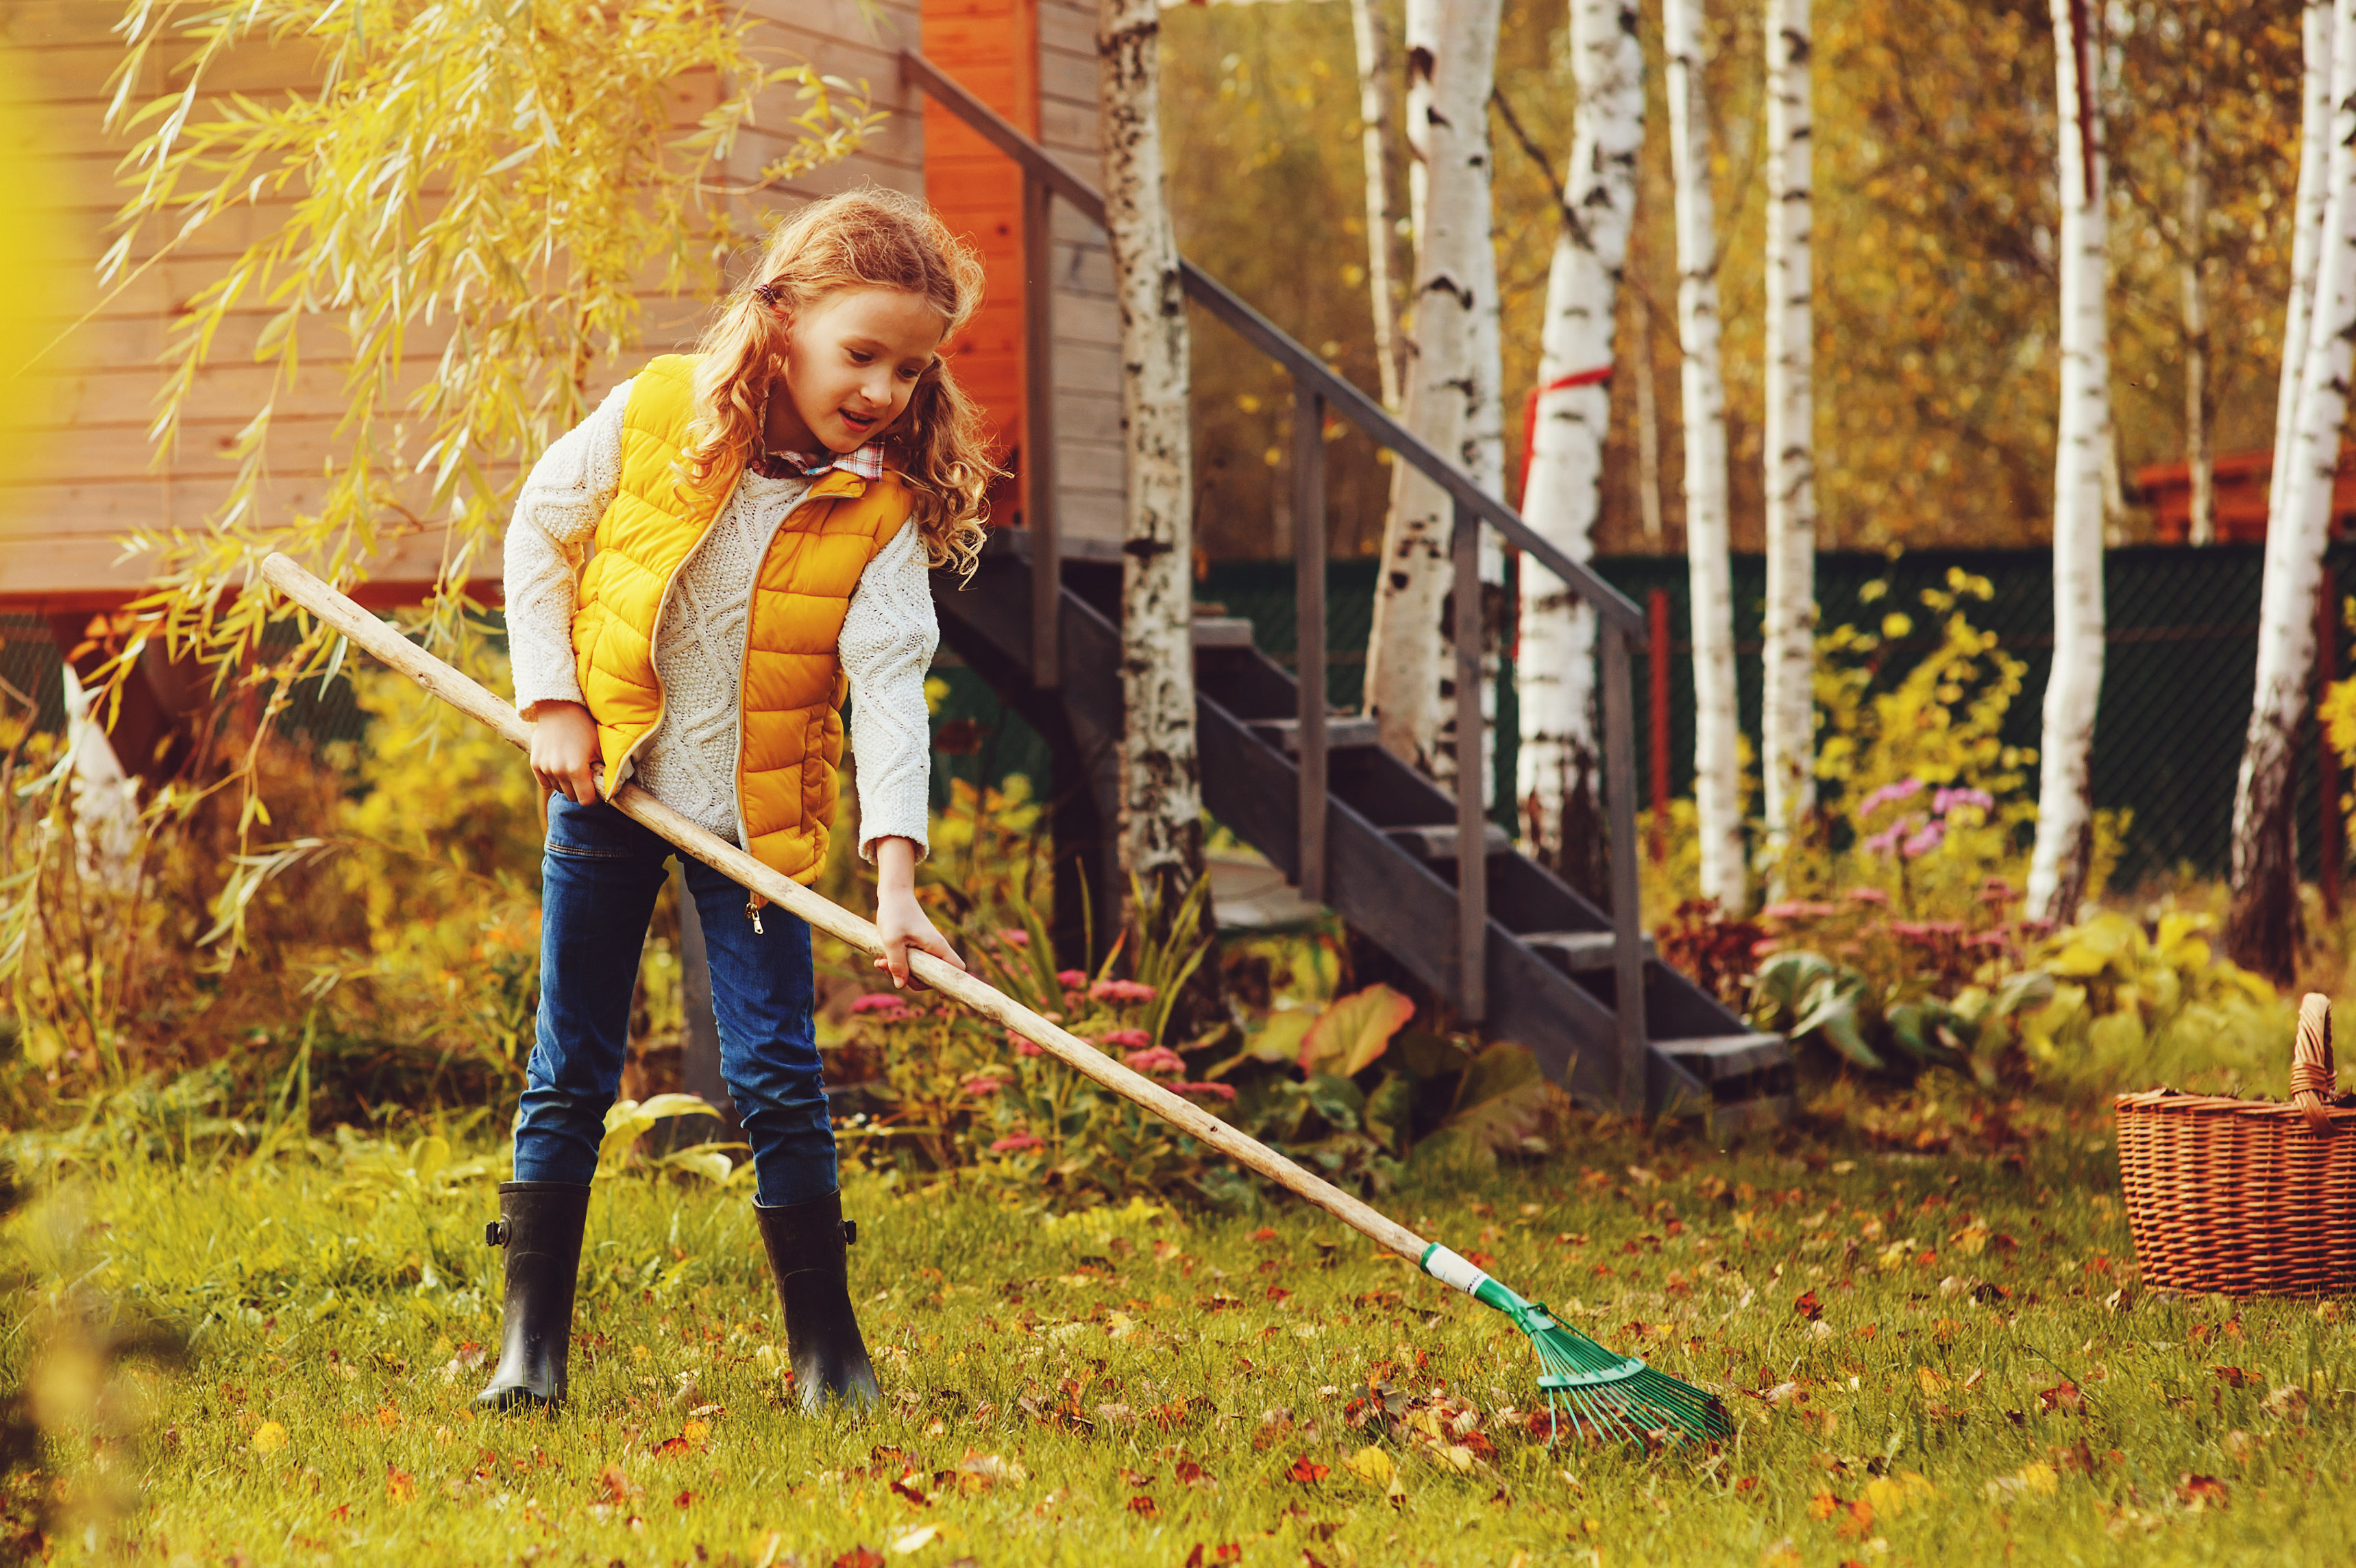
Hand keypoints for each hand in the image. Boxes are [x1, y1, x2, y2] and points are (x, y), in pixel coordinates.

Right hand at [528, 700, 602, 804]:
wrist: (559, 709)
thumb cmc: (584, 727)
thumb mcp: (600, 748)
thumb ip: (606, 772)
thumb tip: (611, 791)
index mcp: (576, 769)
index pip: (586, 801)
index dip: (593, 798)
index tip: (596, 790)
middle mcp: (558, 771)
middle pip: (572, 796)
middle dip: (580, 789)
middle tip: (586, 774)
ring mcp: (544, 768)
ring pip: (559, 789)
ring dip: (567, 784)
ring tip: (573, 766)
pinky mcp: (535, 764)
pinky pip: (546, 783)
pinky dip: (553, 779)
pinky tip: (560, 765)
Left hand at [872, 837, 962, 988]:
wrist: (893, 895)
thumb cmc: (895, 914)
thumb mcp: (892, 940)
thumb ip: (897, 964)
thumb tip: (901, 985)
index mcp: (937, 947)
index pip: (956, 970)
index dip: (952, 984)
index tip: (941, 997)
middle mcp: (935, 949)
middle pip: (932, 977)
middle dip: (910, 979)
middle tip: (886, 968)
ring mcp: (926, 949)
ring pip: (918, 971)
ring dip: (900, 972)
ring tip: (880, 962)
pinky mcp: (917, 947)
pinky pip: (911, 963)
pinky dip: (897, 965)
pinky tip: (881, 960)